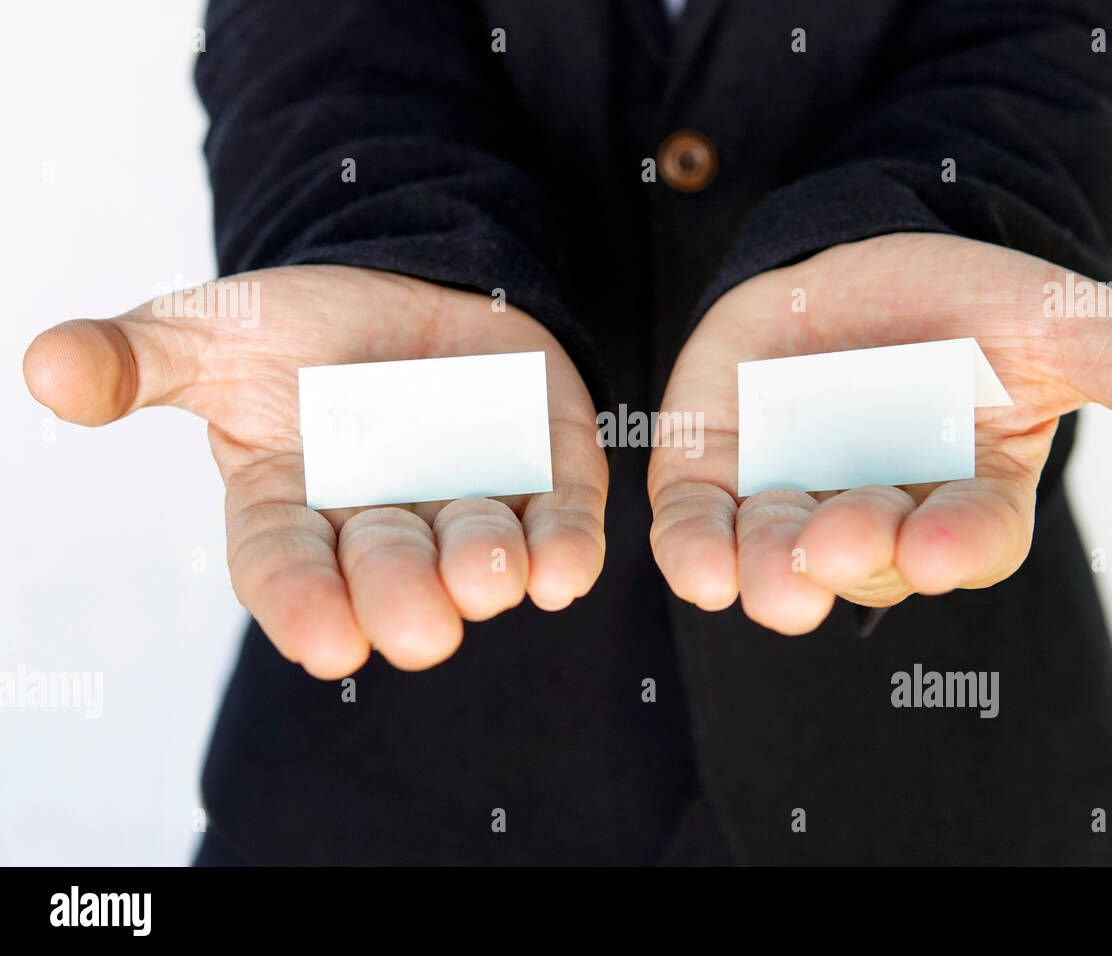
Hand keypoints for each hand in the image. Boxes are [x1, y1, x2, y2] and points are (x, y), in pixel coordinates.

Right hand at [24, 266, 605, 676]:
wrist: (414, 284)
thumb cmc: (305, 326)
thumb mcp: (214, 331)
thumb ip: (140, 357)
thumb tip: (47, 368)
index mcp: (295, 502)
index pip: (286, 565)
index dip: (302, 602)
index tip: (323, 642)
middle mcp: (382, 519)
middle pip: (387, 571)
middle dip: (400, 596)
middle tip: (416, 631)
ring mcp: (467, 498)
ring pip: (477, 552)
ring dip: (484, 571)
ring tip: (488, 580)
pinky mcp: (543, 474)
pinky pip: (559, 520)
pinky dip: (566, 546)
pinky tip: (569, 571)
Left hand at [648, 233, 1111, 633]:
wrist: (853, 259)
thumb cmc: (968, 300)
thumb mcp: (1063, 322)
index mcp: (965, 491)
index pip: (970, 534)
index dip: (958, 543)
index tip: (943, 546)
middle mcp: (879, 512)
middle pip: (870, 554)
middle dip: (857, 551)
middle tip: (839, 545)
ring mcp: (793, 498)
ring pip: (781, 557)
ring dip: (773, 573)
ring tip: (766, 580)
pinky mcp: (717, 477)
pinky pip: (700, 527)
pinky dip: (696, 551)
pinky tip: (697, 569)